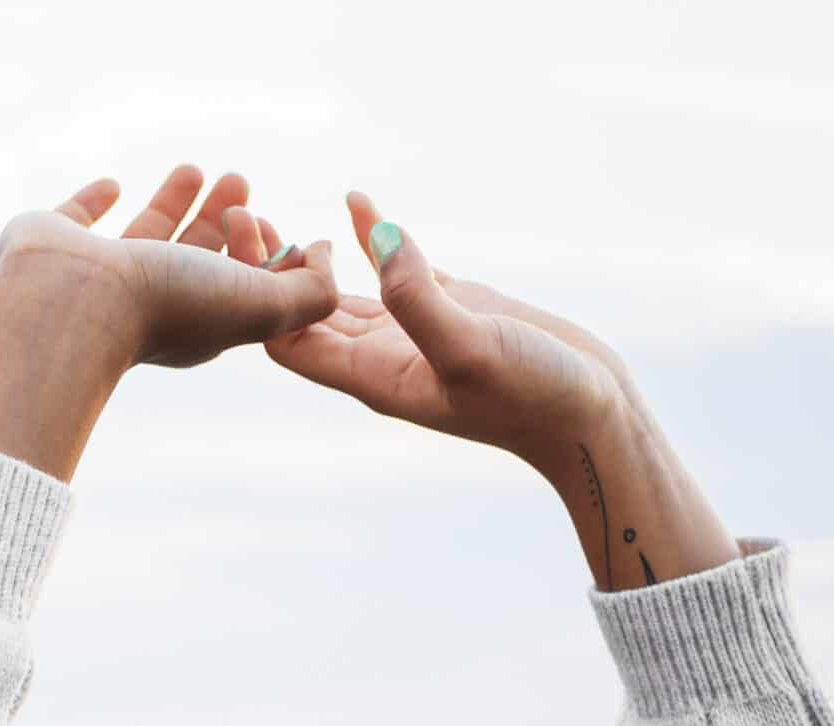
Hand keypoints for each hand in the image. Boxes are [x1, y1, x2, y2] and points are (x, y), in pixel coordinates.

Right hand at [0, 165, 339, 371]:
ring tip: (195, 168)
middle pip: (195, 259)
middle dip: (222, 221)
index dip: (260, 255)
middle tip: (241, 180)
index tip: (271, 221)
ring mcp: (98, 280)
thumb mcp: (263, 305)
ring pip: (144, 239)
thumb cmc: (169, 305)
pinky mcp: (53, 249)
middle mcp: (148, 306)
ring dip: (173, 205)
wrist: (75, 304)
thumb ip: (310, 292)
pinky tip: (111, 184)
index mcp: (196, 323)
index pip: (236, 287)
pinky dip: (94, 202)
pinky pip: (77, 221)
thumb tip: (321, 256)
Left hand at [265, 191, 630, 465]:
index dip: (261, 291)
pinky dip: (372, 237)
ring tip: (271, 210)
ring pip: (340, 294)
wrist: (591, 416)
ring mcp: (415, 334)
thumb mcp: (472, 346)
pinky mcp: (449, 311)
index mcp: (373, 377)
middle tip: (242, 208)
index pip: (289, 339)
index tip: (255, 235)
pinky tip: (358, 200)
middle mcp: (383, 358)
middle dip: (267, 270)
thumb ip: (420, 297)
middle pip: (302, 315)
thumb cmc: (534, 396)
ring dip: (306, 256)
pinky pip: (396, 271)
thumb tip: (378, 237)